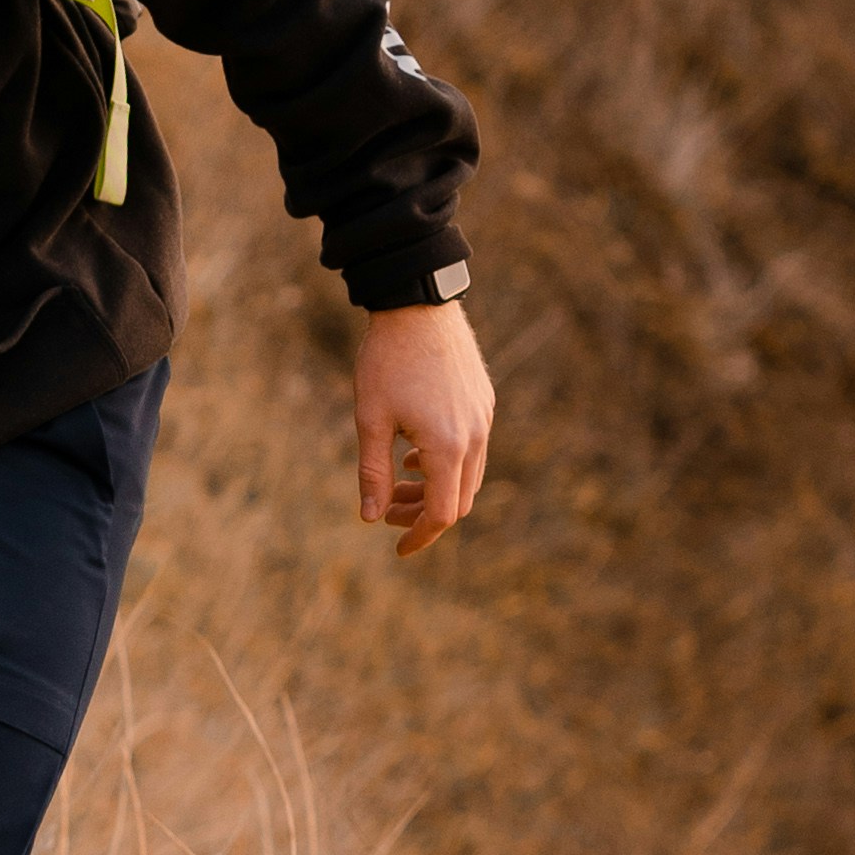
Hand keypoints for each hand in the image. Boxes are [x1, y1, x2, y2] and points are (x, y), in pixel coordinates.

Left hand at [352, 297, 493, 558]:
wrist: (418, 305)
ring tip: (398, 481)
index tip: (397, 548)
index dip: (419, 536)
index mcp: (447, 446)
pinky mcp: (484, 402)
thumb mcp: (370, 420)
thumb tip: (371, 518)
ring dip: (435, 489)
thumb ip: (372, 473)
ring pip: (468, 476)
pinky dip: (446, 465)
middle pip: (458, 500)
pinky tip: (414, 453)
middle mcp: (474, 436)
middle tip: (389, 513)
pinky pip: (473, 449)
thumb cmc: (386, 361)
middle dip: (424, 515)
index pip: (441, 514)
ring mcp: (483, 418)